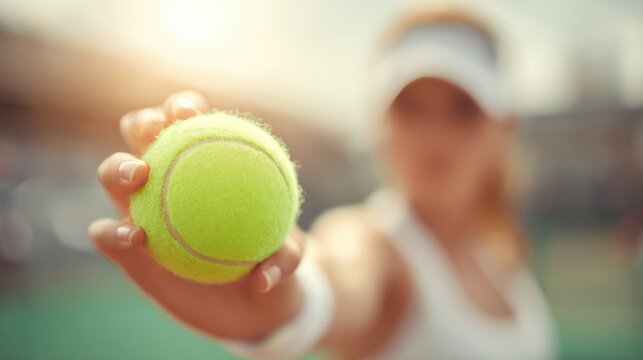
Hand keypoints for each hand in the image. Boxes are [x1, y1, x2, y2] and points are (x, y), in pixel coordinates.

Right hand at [89, 91, 305, 339]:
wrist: (244, 300)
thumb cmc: (268, 260)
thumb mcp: (288, 258)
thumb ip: (283, 258)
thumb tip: (263, 278)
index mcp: (204, 162)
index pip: (189, 121)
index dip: (184, 106)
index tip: (191, 114)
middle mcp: (166, 177)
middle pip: (141, 133)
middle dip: (142, 122)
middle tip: (155, 133)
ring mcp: (140, 209)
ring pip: (112, 175)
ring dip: (117, 169)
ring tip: (138, 178)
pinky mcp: (123, 246)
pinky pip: (106, 234)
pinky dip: (112, 232)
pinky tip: (133, 239)